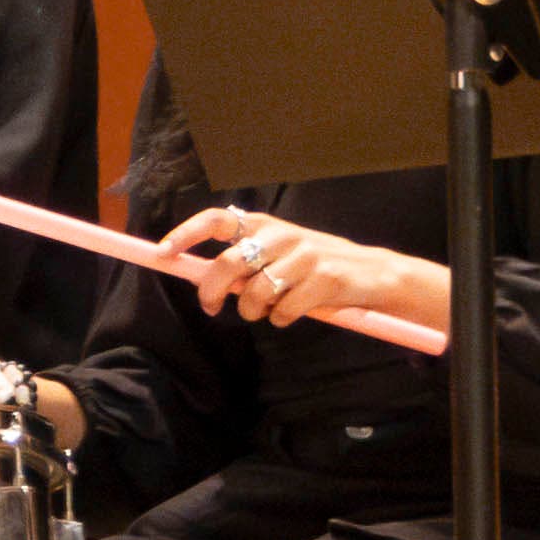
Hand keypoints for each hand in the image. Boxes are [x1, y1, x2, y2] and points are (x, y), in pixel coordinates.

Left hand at [152, 204, 445, 338]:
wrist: (375, 274)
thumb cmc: (318, 266)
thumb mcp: (282, 253)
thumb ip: (248, 261)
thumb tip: (205, 279)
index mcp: (267, 225)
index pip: (218, 220)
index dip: (186, 234)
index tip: (163, 253)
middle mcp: (284, 235)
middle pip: (228, 265)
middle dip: (212, 292)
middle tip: (213, 308)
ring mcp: (306, 256)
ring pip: (254, 294)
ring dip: (255, 311)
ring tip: (270, 309)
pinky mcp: (325, 280)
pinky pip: (284, 312)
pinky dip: (283, 319)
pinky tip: (296, 313)